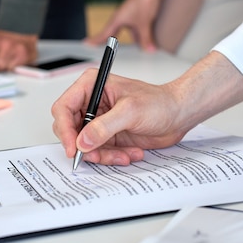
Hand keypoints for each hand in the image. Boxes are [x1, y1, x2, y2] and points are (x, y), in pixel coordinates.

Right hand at [52, 70, 188, 165]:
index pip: (63, 108)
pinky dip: (114, 157)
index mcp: (92, 86)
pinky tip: (131, 153)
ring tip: (124, 155)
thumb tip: (83, 141)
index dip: (64, 129)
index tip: (73, 148)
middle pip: (70, 129)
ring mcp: (99, 120)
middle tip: (97, 155)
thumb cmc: (160, 102)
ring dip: (103, 154)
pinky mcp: (108, 135)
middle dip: (84, 146)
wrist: (179, 114)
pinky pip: (100, 152)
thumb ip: (104, 127)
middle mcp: (92, 102)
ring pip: (85, 145)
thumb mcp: (131, 112)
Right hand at [85, 0, 169, 51]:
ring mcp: (130, 17)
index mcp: (116, 20)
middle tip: (100, 48)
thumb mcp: (143, 24)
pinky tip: (144, 41)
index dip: (95, 40)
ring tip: (129, 48)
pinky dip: (139, 36)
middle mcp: (121, 19)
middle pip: (113, 34)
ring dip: (130, 40)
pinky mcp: (138, 15)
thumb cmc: (143, 1)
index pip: (104, 34)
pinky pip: (136, 29)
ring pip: (128, 32)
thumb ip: (145, 39)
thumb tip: (148, 50)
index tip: (85, 44)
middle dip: (108, 41)